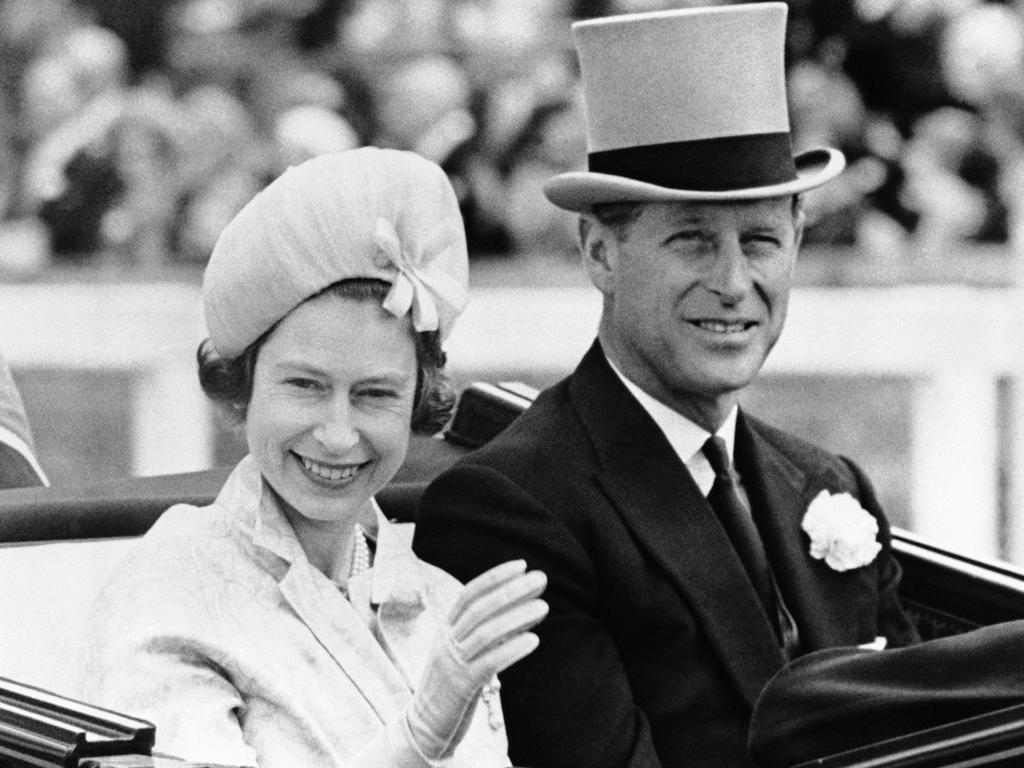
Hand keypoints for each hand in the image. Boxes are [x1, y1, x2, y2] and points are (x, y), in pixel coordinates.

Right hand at [405, 559, 547, 759]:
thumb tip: (531, 607)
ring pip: (486, 632)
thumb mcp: (468, 652)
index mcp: (447, 629)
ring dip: (517, 616)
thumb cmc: (454, 684)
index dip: (494, 577)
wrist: (426, 725)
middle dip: (511, 590)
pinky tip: (533, 640)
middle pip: (480, 608)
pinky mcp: (461, 686)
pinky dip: (512, 648)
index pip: (469, 593)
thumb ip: (495, 631)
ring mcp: (453, 663)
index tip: (521, 565)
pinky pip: (489, 662)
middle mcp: (448, 641)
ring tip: (544, 606)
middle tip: (541, 579)